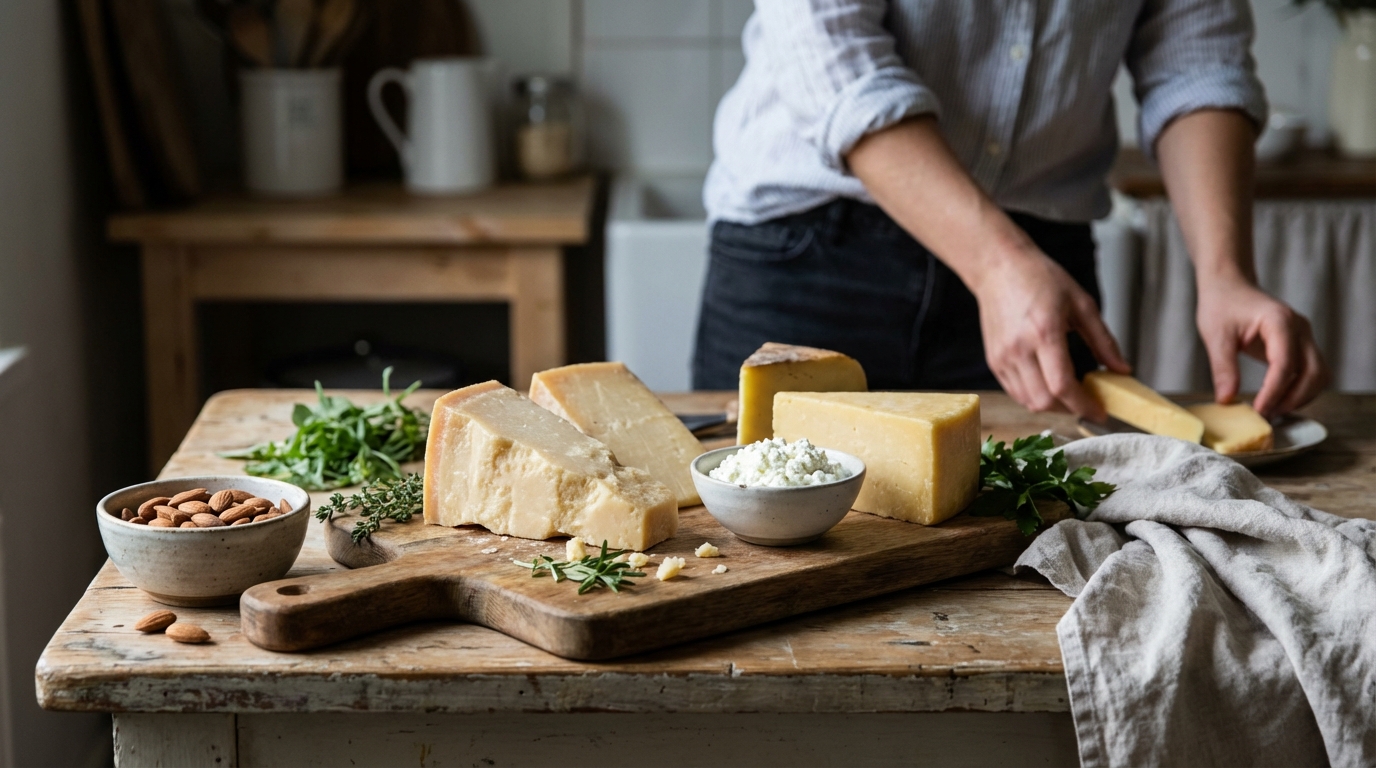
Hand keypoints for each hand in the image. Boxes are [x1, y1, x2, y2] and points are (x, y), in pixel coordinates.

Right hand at [973, 249, 1130, 419]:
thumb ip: (1103, 340)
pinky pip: (1015, 392)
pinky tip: (1047, 383)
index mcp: (1044, 332)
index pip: (1062, 386)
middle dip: (1070, 408)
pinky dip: (1034, 396)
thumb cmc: (1039, 278)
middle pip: (1044, 401)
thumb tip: (1122, 369)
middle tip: (1087, 401)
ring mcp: (1002, 357)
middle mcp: (1019, 349)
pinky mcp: (993, 360)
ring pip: (1028, 402)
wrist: (998, 268)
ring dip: (1052, 405)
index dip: (1084, 405)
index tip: (1100, 411)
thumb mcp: (1081, 304)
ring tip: (1068, 392)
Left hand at [1195, 278, 1327, 416]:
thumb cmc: (1222, 305)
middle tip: (1267, 415)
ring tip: (1272, 410)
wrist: (1230, 286)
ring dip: (1301, 396)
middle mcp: (1300, 328)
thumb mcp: (1216, 336)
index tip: (1259, 411)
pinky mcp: (1300, 344)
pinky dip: (1300, 389)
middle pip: (1314, 372)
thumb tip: (1227, 400)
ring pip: (1318, 375)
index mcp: (1279, 322)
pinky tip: (1277, 399)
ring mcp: (1304, 336)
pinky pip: (1311, 372)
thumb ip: (1223, 368)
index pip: (1285, 364)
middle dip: (1293, 398)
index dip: (1274, 392)